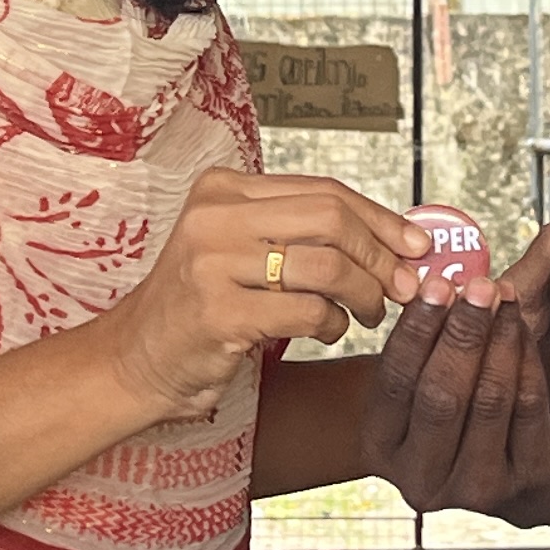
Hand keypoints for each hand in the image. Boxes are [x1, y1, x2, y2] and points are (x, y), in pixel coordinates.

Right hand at [91, 171, 427, 426]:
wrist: (134, 361)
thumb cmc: (202, 309)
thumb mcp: (242, 252)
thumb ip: (303, 235)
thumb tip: (397, 240)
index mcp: (223, 188)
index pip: (323, 190)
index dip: (380, 218)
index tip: (415, 245)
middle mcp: (213, 215)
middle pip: (331, 219)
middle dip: (379, 256)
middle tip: (401, 287)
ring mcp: (210, 262)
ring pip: (325, 265)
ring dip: (363, 295)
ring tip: (366, 314)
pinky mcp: (216, 311)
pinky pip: (307, 310)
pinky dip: (333, 324)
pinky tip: (329, 330)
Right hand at [362, 202, 549, 521]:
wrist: (521, 473)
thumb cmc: (478, 400)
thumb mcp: (461, 348)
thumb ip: (503, 282)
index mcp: (382, 445)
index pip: (393, 382)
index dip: (415, 331)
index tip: (435, 285)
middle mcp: (419, 477)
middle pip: (439, 395)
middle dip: (460, 334)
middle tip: (478, 289)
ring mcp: (472, 490)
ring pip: (488, 402)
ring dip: (500, 344)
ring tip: (506, 302)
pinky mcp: (523, 488)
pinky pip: (529, 414)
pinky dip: (528, 364)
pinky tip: (526, 330)